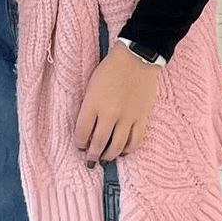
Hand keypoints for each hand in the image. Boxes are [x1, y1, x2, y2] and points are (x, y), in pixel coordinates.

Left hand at [73, 42, 159, 164]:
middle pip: (98, 143)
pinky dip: (128, 149)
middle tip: (90, 161)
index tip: (79, 147)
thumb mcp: (91, 85)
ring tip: (105, 159)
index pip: (82, 132)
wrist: (136, 59)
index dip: (80, 143)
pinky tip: (123, 151)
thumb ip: (89, 106)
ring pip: (117, 146)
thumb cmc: (110, 69)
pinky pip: (135, 141)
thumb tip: (88, 128)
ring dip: (109, 156)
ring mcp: (127, 117)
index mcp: (93, 103)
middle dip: (92, 155)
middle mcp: (109, 113)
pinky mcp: (142, 118)